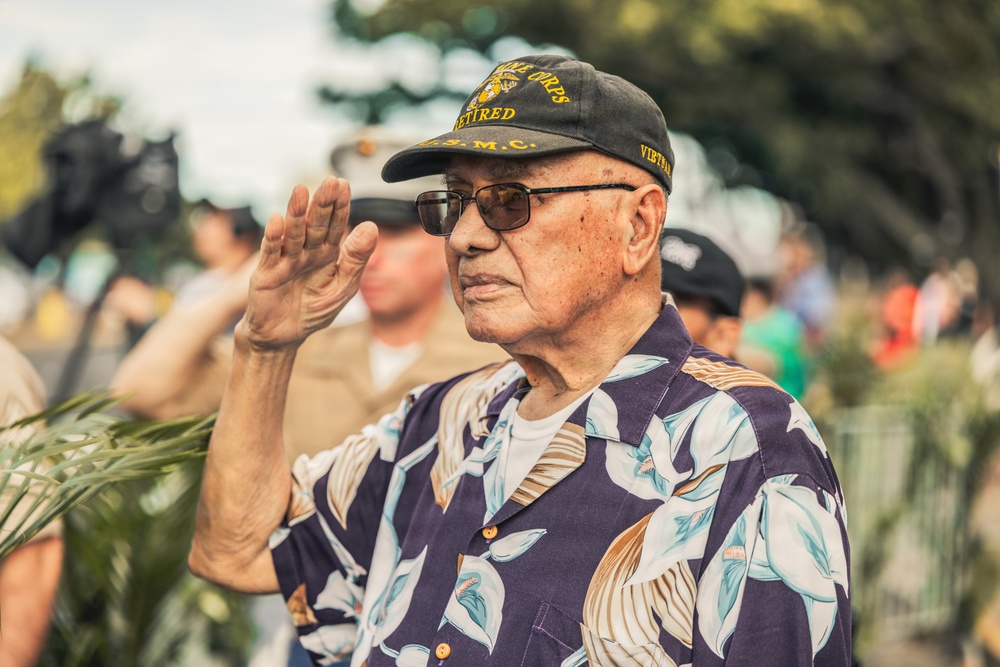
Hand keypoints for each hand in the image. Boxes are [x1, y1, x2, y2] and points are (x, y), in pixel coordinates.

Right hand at [239, 177, 377, 350]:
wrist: (284, 336)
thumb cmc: (313, 310)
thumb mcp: (343, 287)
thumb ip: (356, 259)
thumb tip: (371, 227)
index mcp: (327, 253)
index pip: (336, 225)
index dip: (341, 206)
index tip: (344, 185)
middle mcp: (306, 251)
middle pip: (316, 223)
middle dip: (323, 203)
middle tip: (330, 182)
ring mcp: (285, 260)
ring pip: (293, 233)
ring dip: (297, 212)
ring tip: (301, 190)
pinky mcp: (266, 273)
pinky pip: (271, 253)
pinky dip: (273, 238)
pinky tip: (277, 220)